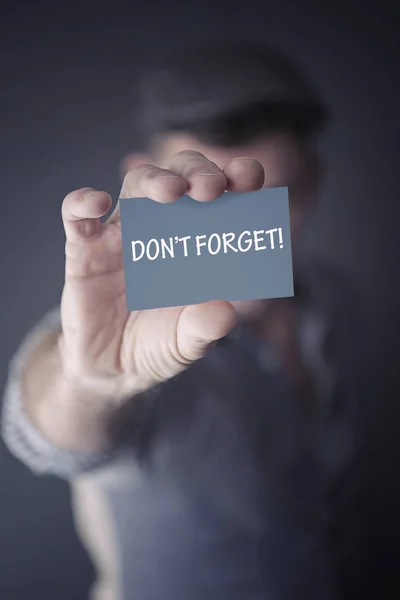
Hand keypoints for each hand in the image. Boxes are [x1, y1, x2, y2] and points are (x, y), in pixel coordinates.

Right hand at [59, 150, 264, 395]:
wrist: (113, 368)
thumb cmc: (158, 344)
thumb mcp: (186, 343)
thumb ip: (204, 328)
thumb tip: (225, 312)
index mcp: (197, 242)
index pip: (222, 196)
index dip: (237, 178)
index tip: (249, 177)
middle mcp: (163, 229)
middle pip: (180, 176)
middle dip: (198, 172)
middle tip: (211, 189)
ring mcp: (123, 236)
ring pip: (136, 184)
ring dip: (154, 179)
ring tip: (170, 191)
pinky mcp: (84, 252)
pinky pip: (77, 217)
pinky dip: (83, 203)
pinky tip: (98, 202)